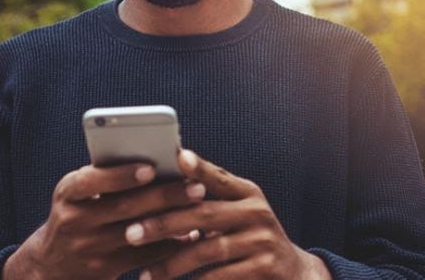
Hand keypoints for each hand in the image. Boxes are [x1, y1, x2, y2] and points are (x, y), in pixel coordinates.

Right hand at [3, 163, 206, 279]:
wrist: (52, 263)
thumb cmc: (78, 212)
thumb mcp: (79, 193)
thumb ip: (107, 176)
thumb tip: (157, 158)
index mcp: (67, 193)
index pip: (91, 181)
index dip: (120, 175)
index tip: (151, 167)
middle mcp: (74, 221)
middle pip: (123, 207)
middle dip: (163, 196)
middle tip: (195, 186)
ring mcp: (88, 248)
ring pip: (137, 234)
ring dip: (172, 221)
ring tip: (198, 208)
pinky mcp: (103, 270)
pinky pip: (142, 257)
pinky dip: (169, 245)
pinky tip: (190, 234)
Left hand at [125, 150, 331, 279]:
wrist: (293, 273)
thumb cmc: (250, 238)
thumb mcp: (238, 212)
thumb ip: (210, 197)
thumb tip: (166, 175)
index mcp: (247, 192)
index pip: (218, 176)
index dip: (198, 167)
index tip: (176, 157)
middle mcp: (256, 212)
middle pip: (204, 214)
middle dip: (163, 224)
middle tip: (131, 233)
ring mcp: (262, 241)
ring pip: (207, 251)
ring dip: (172, 263)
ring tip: (145, 275)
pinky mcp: (264, 268)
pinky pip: (220, 277)